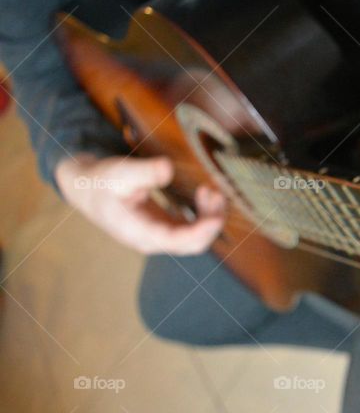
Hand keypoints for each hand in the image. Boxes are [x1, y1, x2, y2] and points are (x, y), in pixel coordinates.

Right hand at [55, 154, 225, 254]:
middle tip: (216, 193)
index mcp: (138, 231)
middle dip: (211, 222)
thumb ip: (144, 171)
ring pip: (195, 239)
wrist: (89, 190)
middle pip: (192, 244)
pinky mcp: (165, 229)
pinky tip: (204, 195)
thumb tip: (168, 168)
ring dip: (210, 218)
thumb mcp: (120, 172)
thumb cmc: (103, 181)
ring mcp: (160, 237)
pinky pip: (192, 230)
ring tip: (212, 191)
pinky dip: (203, 216)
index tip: (217, 218)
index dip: (199, 232)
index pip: (174, 240)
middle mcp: (151, 240)